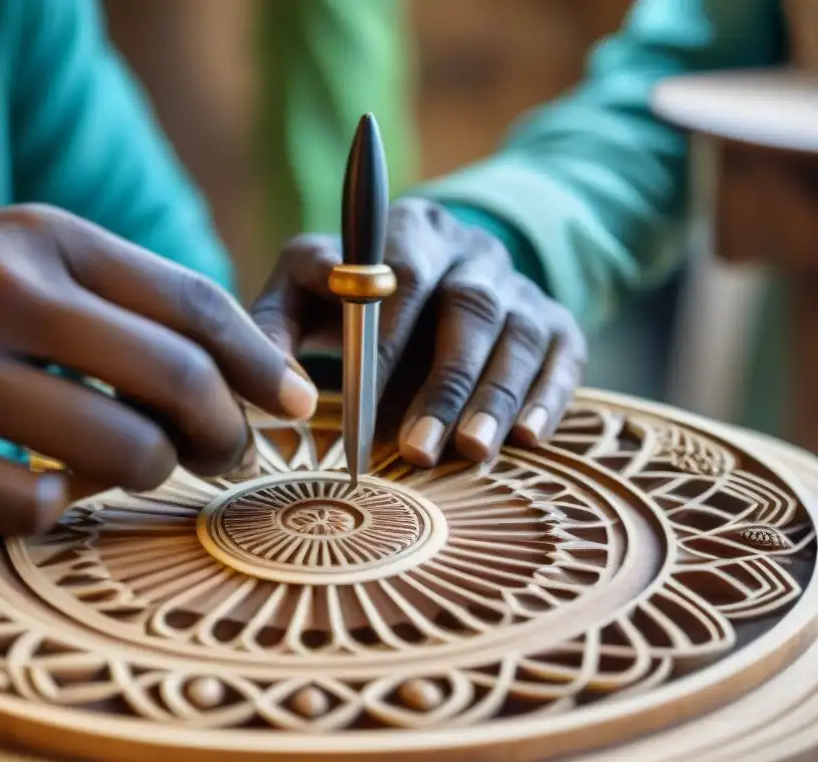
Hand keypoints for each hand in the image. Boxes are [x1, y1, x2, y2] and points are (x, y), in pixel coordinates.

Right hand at [0, 205, 316, 533]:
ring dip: (153, 469)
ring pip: (120, 446)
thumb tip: (240, 364)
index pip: (189, 301)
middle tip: (232, 454)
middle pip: (174, 375)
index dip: (258, 361)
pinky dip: (60, 508)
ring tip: (142, 465)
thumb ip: (127, 299)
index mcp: (43, 238)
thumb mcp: (27, 261)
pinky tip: (45, 489)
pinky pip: (35, 505)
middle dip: (227, 430)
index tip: (293, 402)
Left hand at [251, 197, 585, 467]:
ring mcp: (519, 285)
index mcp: (410, 230)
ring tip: (472, 453)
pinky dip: (549, 396)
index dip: (387, 336)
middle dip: (443, 384)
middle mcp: (473, 251)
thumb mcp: (302, 293)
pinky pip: (564, 355)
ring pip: (520, 334)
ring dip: (495, 397)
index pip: (403, 274)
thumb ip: (275, 326)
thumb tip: (276, 384)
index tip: (361, 399)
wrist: (425, 283)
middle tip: (416, 451)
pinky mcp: (556, 321)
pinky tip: (527, 438)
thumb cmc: (349, 298)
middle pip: (469, 307)